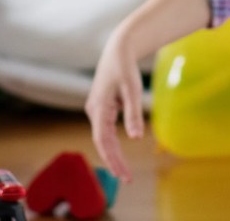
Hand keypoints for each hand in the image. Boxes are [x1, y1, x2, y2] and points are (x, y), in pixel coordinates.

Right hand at [85, 32, 146, 181]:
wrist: (118, 50)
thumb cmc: (125, 68)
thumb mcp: (132, 90)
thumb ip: (134, 114)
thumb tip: (136, 138)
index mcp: (98, 107)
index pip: (103, 140)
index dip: (112, 159)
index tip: (123, 175)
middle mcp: (93, 110)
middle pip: (102, 142)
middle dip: (114, 162)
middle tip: (127, 180)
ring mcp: (96, 110)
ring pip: (103, 138)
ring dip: (113, 155)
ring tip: (125, 173)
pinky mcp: (101, 109)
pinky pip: (105, 131)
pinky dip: (112, 145)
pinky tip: (119, 156)